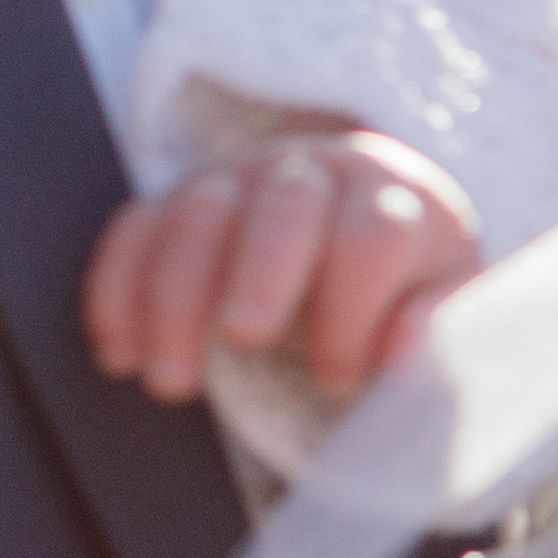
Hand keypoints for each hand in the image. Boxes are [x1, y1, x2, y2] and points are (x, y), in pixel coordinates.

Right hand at [86, 117, 482, 408]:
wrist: (361, 228)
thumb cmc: (404, 284)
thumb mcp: (442, 302)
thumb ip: (433, 325)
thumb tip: (400, 354)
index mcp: (392, 200)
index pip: (371, 240)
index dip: (351, 312)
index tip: (337, 380)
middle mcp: (313, 174)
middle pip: (285, 208)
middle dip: (261, 274)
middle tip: (244, 338)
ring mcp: (238, 179)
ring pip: (199, 214)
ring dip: (174, 298)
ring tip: (168, 384)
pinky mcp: (178, 200)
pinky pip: (135, 228)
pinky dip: (118, 289)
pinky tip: (116, 352)